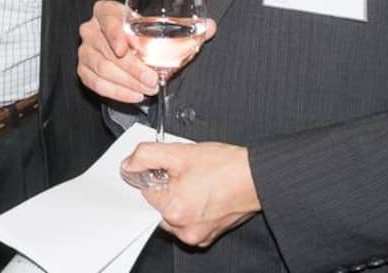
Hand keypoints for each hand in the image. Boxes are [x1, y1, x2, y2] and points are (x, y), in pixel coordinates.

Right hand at [76, 1, 215, 102]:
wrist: (124, 44)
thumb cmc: (140, 32)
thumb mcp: (159, 26)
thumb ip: (185, 26)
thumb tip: (209, 27)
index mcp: (106, 11)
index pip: (107, 20)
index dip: (114, 34)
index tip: (124, 49)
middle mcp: (91, 29)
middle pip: (108, 50)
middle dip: (132, 69)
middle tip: (152, 80)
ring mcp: (85, 50)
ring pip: (103, 69)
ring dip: (126, 83)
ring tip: (148, 90)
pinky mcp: (83, 69)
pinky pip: (95, 83)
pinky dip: (115, 92)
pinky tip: (133, 96)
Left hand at [123, 141, 259, 246]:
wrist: (257, 176)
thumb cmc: (226, 166)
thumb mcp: (179, 152)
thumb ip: (147, 155)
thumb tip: (130, 164)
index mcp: (173, 211)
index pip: (145, 190)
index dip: (155, 173)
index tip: (169, 167)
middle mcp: (184, 230)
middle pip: (159, 204)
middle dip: (167, 187)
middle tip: (186, 173)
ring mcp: (198, 235)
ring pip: (174, 213)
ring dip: (180, 197)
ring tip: (198, 181)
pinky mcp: (210, 235)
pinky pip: (190, 220)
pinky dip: (193, 207)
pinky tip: (205, 192)